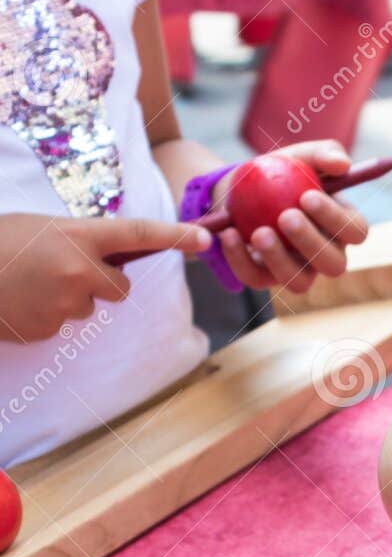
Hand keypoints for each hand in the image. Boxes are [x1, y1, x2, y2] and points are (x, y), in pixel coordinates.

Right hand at [0, 213, 210, 342]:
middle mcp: (79, 269)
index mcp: (77, 235)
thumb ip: (78, 241)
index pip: (137, 233)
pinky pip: (62, 324)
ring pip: (88, 308)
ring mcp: (65, 302)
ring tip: (28, 283)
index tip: (205, 237)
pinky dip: (46, 315)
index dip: (175, 235)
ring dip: (68, 299)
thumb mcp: (40, 229)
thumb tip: (108, 257)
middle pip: (121, 288)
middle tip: (62, 271)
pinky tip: (20, 301)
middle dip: (102, 284)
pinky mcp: (50, 327)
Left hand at [216, 140, 369, 292]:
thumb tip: (343, 163)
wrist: (239, 191)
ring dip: (280, 259)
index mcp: (342, 228)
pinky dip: (240, 259)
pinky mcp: (265, 278)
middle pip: (334, 264)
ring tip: (259, 232)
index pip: (355, 232)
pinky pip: (257, 278)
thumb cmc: (279, 173)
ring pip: (299, 282)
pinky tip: (230, 234)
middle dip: (311, 243)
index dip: (337, 219)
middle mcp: (325, 256)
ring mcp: (297, 271)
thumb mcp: (299, 157)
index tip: (307, 196)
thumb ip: (323, 154)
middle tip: (286, 216)